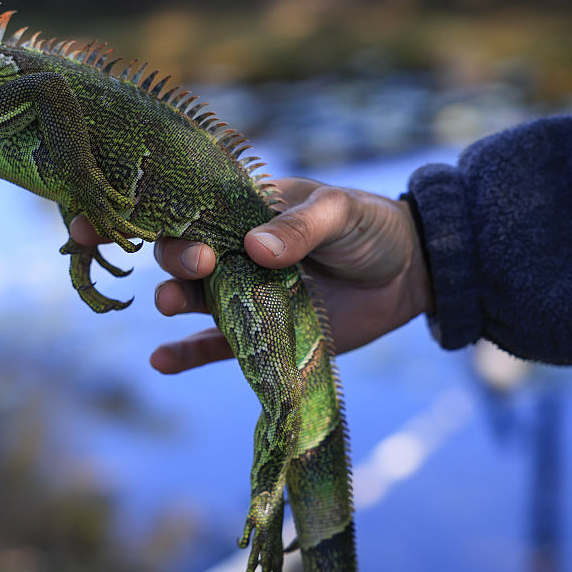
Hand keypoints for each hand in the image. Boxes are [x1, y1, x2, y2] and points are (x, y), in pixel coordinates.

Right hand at [144, 176, 433, 372]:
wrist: (409, 274)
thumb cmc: (372, 228)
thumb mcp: (340, 213)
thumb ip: (300, 227)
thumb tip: (254, 247)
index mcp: (250, 211)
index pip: (197, 211)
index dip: (175, 222)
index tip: (178, 241)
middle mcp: (238, 252)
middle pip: (187, 255)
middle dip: (178, 261)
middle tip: (200, 268)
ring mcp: (247, 295)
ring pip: (196, 299)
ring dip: (174, 300)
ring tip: (169, 304)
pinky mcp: (261, 335)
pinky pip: (216, 346)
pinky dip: (187, 354)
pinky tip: (161, 361)